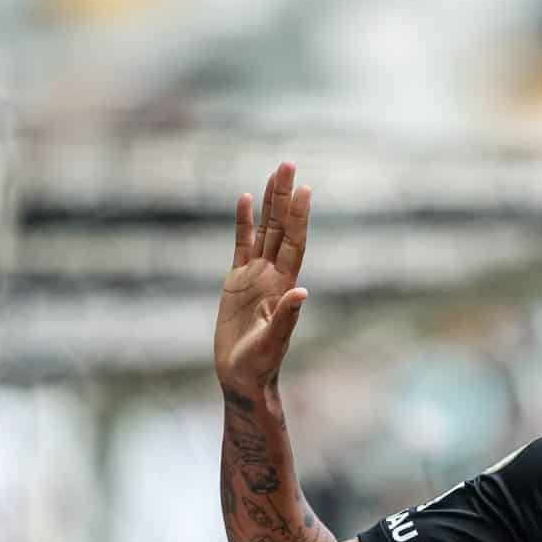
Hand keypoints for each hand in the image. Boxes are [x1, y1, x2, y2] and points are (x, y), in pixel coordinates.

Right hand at [216, 161, 310, 396]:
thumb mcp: (273, 342)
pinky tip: (244, 199)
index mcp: (283, 285)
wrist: (242, 378)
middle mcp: (272, 275)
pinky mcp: (236, 282)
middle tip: (288, 163)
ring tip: (274, 173)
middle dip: (284, 196)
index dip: (299, 216)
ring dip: (269, 203)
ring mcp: (255, 276)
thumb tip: (302, 293)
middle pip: (281, 227)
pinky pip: (240, 245)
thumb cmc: (260, 365)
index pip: (294, 242)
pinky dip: (244, 223)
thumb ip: (286, 318)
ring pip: (264, 230)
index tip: (305, 189)